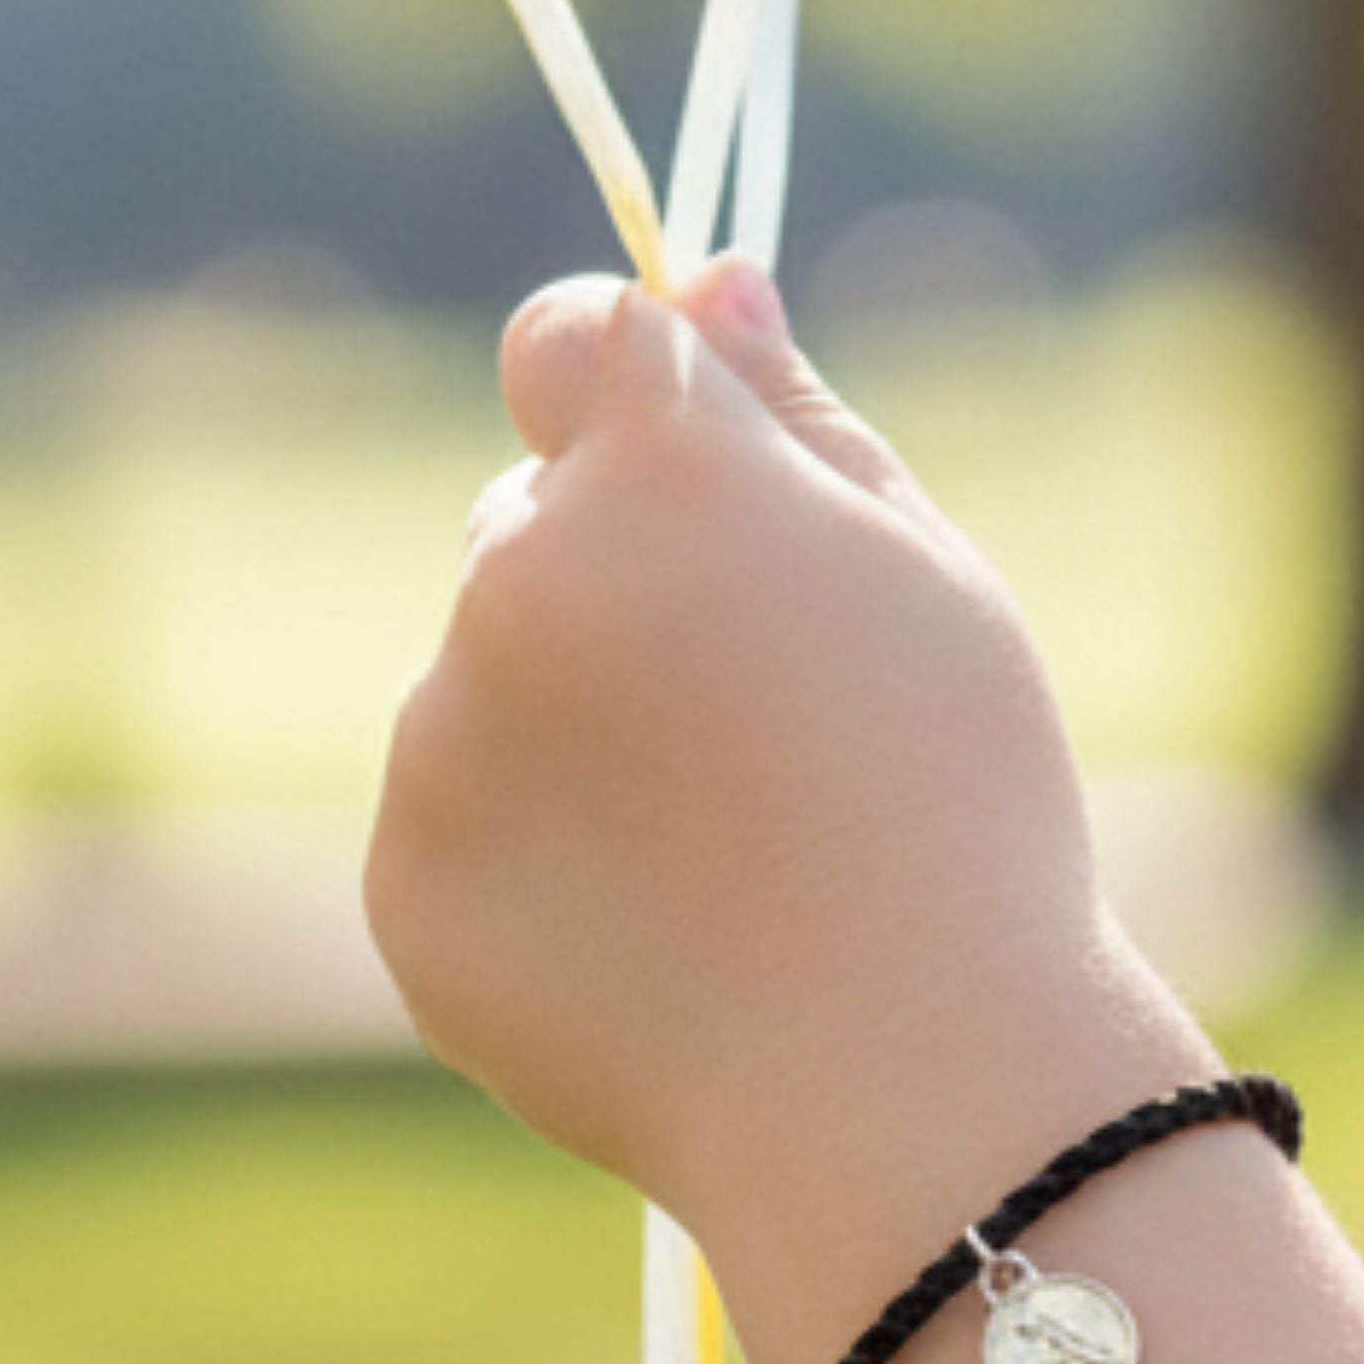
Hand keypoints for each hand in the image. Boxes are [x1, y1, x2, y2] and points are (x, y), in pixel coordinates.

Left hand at [365, 255, 1129, 1243]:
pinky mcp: (407, 884)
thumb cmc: (957, 813)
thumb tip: (706, 278)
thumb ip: (794, 421)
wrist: (910, 1085)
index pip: (567, 337)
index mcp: (658, 475)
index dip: (619, 391)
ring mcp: (443, 739)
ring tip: (723, 858)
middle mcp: (516, 579)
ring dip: (569, 735)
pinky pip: (455, 830)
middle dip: (610, 588)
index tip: (673, 460)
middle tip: (757, 726)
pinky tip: (661, 940)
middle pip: (522, 523)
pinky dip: (534, 867)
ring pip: (485, 686)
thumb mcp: (928, 578)